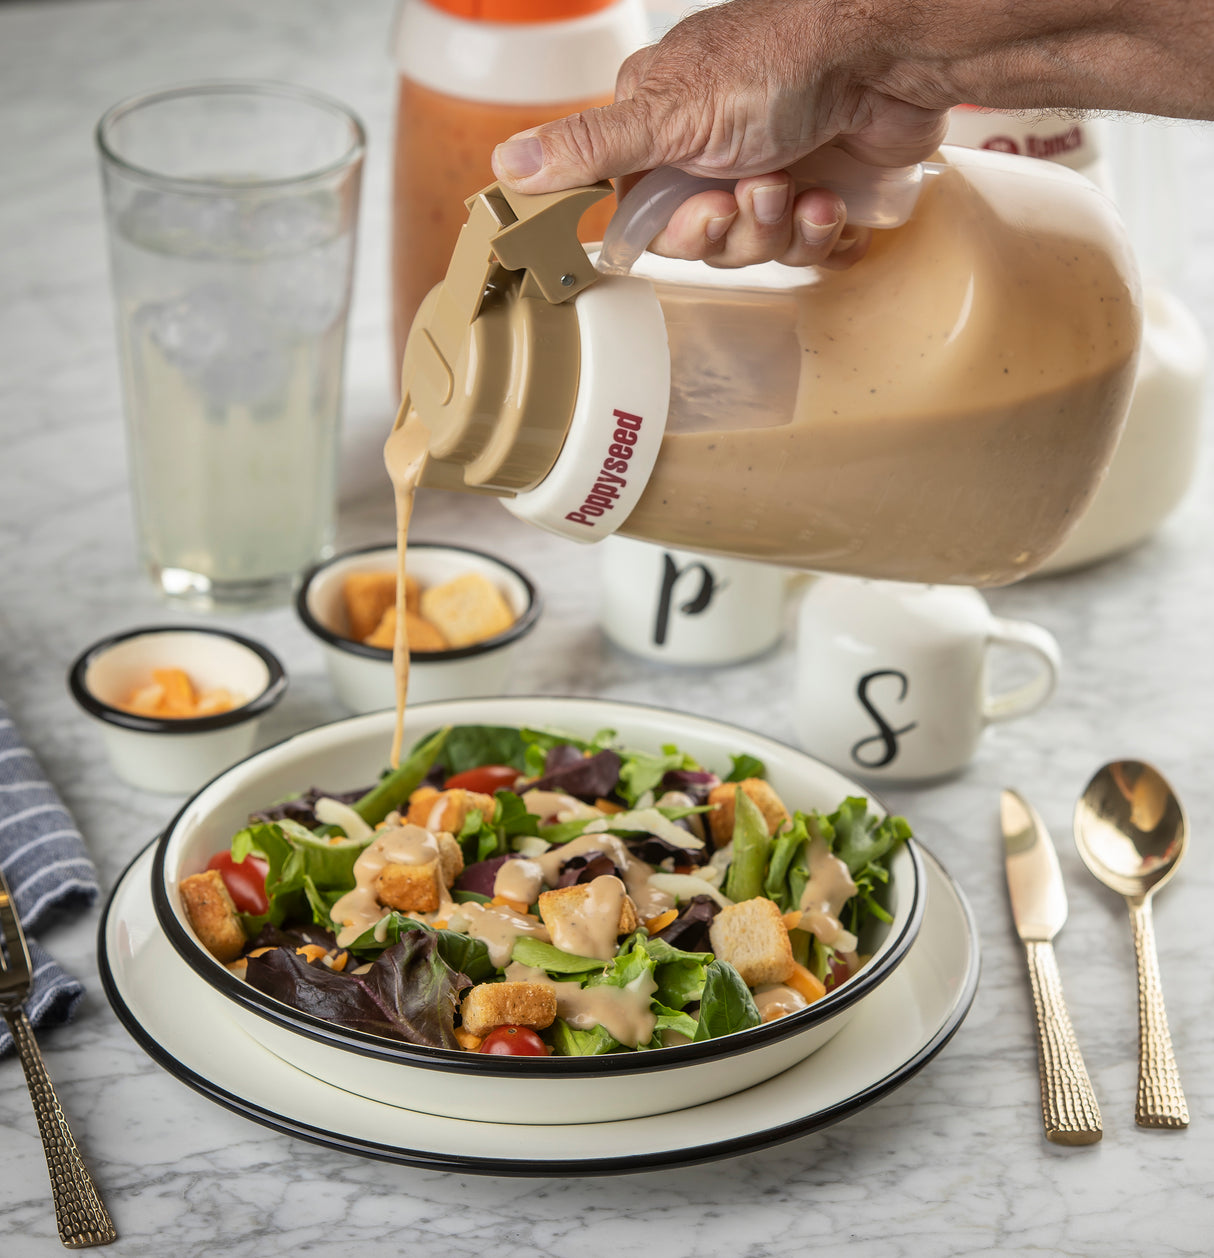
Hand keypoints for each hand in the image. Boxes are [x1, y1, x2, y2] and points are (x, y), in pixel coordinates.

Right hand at [490, 0, 951, 267]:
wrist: (887, 54)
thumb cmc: (780, 62)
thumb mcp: (667, 111)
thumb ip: (588, 146)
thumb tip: (506, 164)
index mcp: (662, 123)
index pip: (642, 213)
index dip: (675, 233)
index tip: (703, 217)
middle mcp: (712, 147)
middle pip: (700, 239)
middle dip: (733, 231)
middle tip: (754, 195)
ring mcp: (767, 166)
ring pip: (753, 247)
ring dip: (777, 228)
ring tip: (798, 187)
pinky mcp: (817, 188)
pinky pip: (802, 247)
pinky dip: (818, 230)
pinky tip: (829, 200)